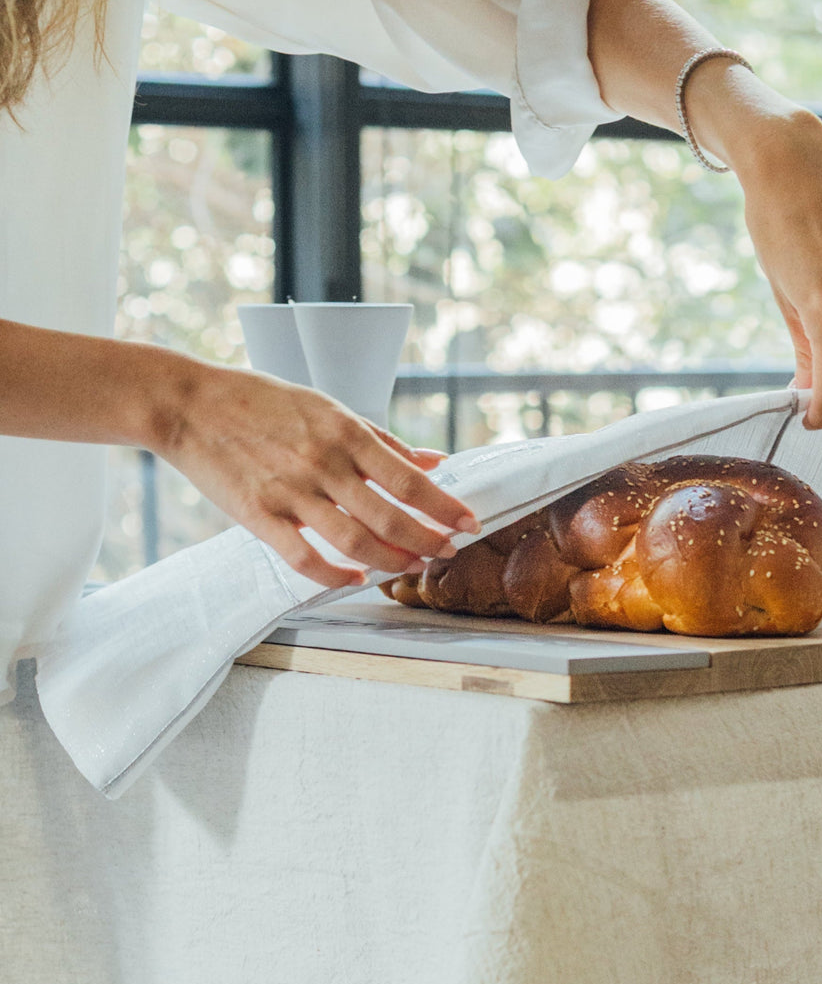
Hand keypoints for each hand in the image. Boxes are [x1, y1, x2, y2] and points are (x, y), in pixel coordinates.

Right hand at [147, 357, 477, 588]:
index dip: (444, 506)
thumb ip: (382, 440)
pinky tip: (355, 581)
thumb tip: (434, 460)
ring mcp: (290, 492)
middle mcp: (324, 463)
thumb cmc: (261, 402)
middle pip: (389, 517)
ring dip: (390, 561)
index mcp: (345, 432)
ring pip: (354, 541)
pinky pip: (303, 557)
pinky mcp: (258, 515)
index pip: (409, 479)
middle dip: (427, 540)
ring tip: (413, 567)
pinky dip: (333, 576)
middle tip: (449, 552)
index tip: (470, 523)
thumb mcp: (328, 407)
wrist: (188, 404)